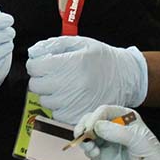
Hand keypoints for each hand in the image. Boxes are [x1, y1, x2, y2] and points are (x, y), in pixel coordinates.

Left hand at [26, 36, 146, 123]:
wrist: (126, 77)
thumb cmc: (101, 58)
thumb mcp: (79, 43)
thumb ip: (53, 45)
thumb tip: (33, 52)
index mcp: (69, 64)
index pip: (34, 67)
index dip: (36, 64)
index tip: (44, 63)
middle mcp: (69, 86)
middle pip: (35, 85)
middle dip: (41, 78)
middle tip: (54, 74)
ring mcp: (73, 104)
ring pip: (44, 101)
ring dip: (49, 93)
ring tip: (65, 86)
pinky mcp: (78, 117)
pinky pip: (56, 114)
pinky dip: (59, 107)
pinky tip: (70, 98)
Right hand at [75, 105, 159, 159]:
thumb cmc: (153, 158)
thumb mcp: (140, 141)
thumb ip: (119, 133)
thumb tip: (97, 127)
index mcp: (125, 118)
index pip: (105, 111)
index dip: (96, 116)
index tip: (92, 126)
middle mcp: (113, 127)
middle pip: (92, 119)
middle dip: (86, 125)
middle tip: (84, 133)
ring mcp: (106, 142)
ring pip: (87, 133)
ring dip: (84, 137)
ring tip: (89, 145)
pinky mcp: (101, 156)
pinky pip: (88, 148)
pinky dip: (87, 149)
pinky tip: (94, 153)